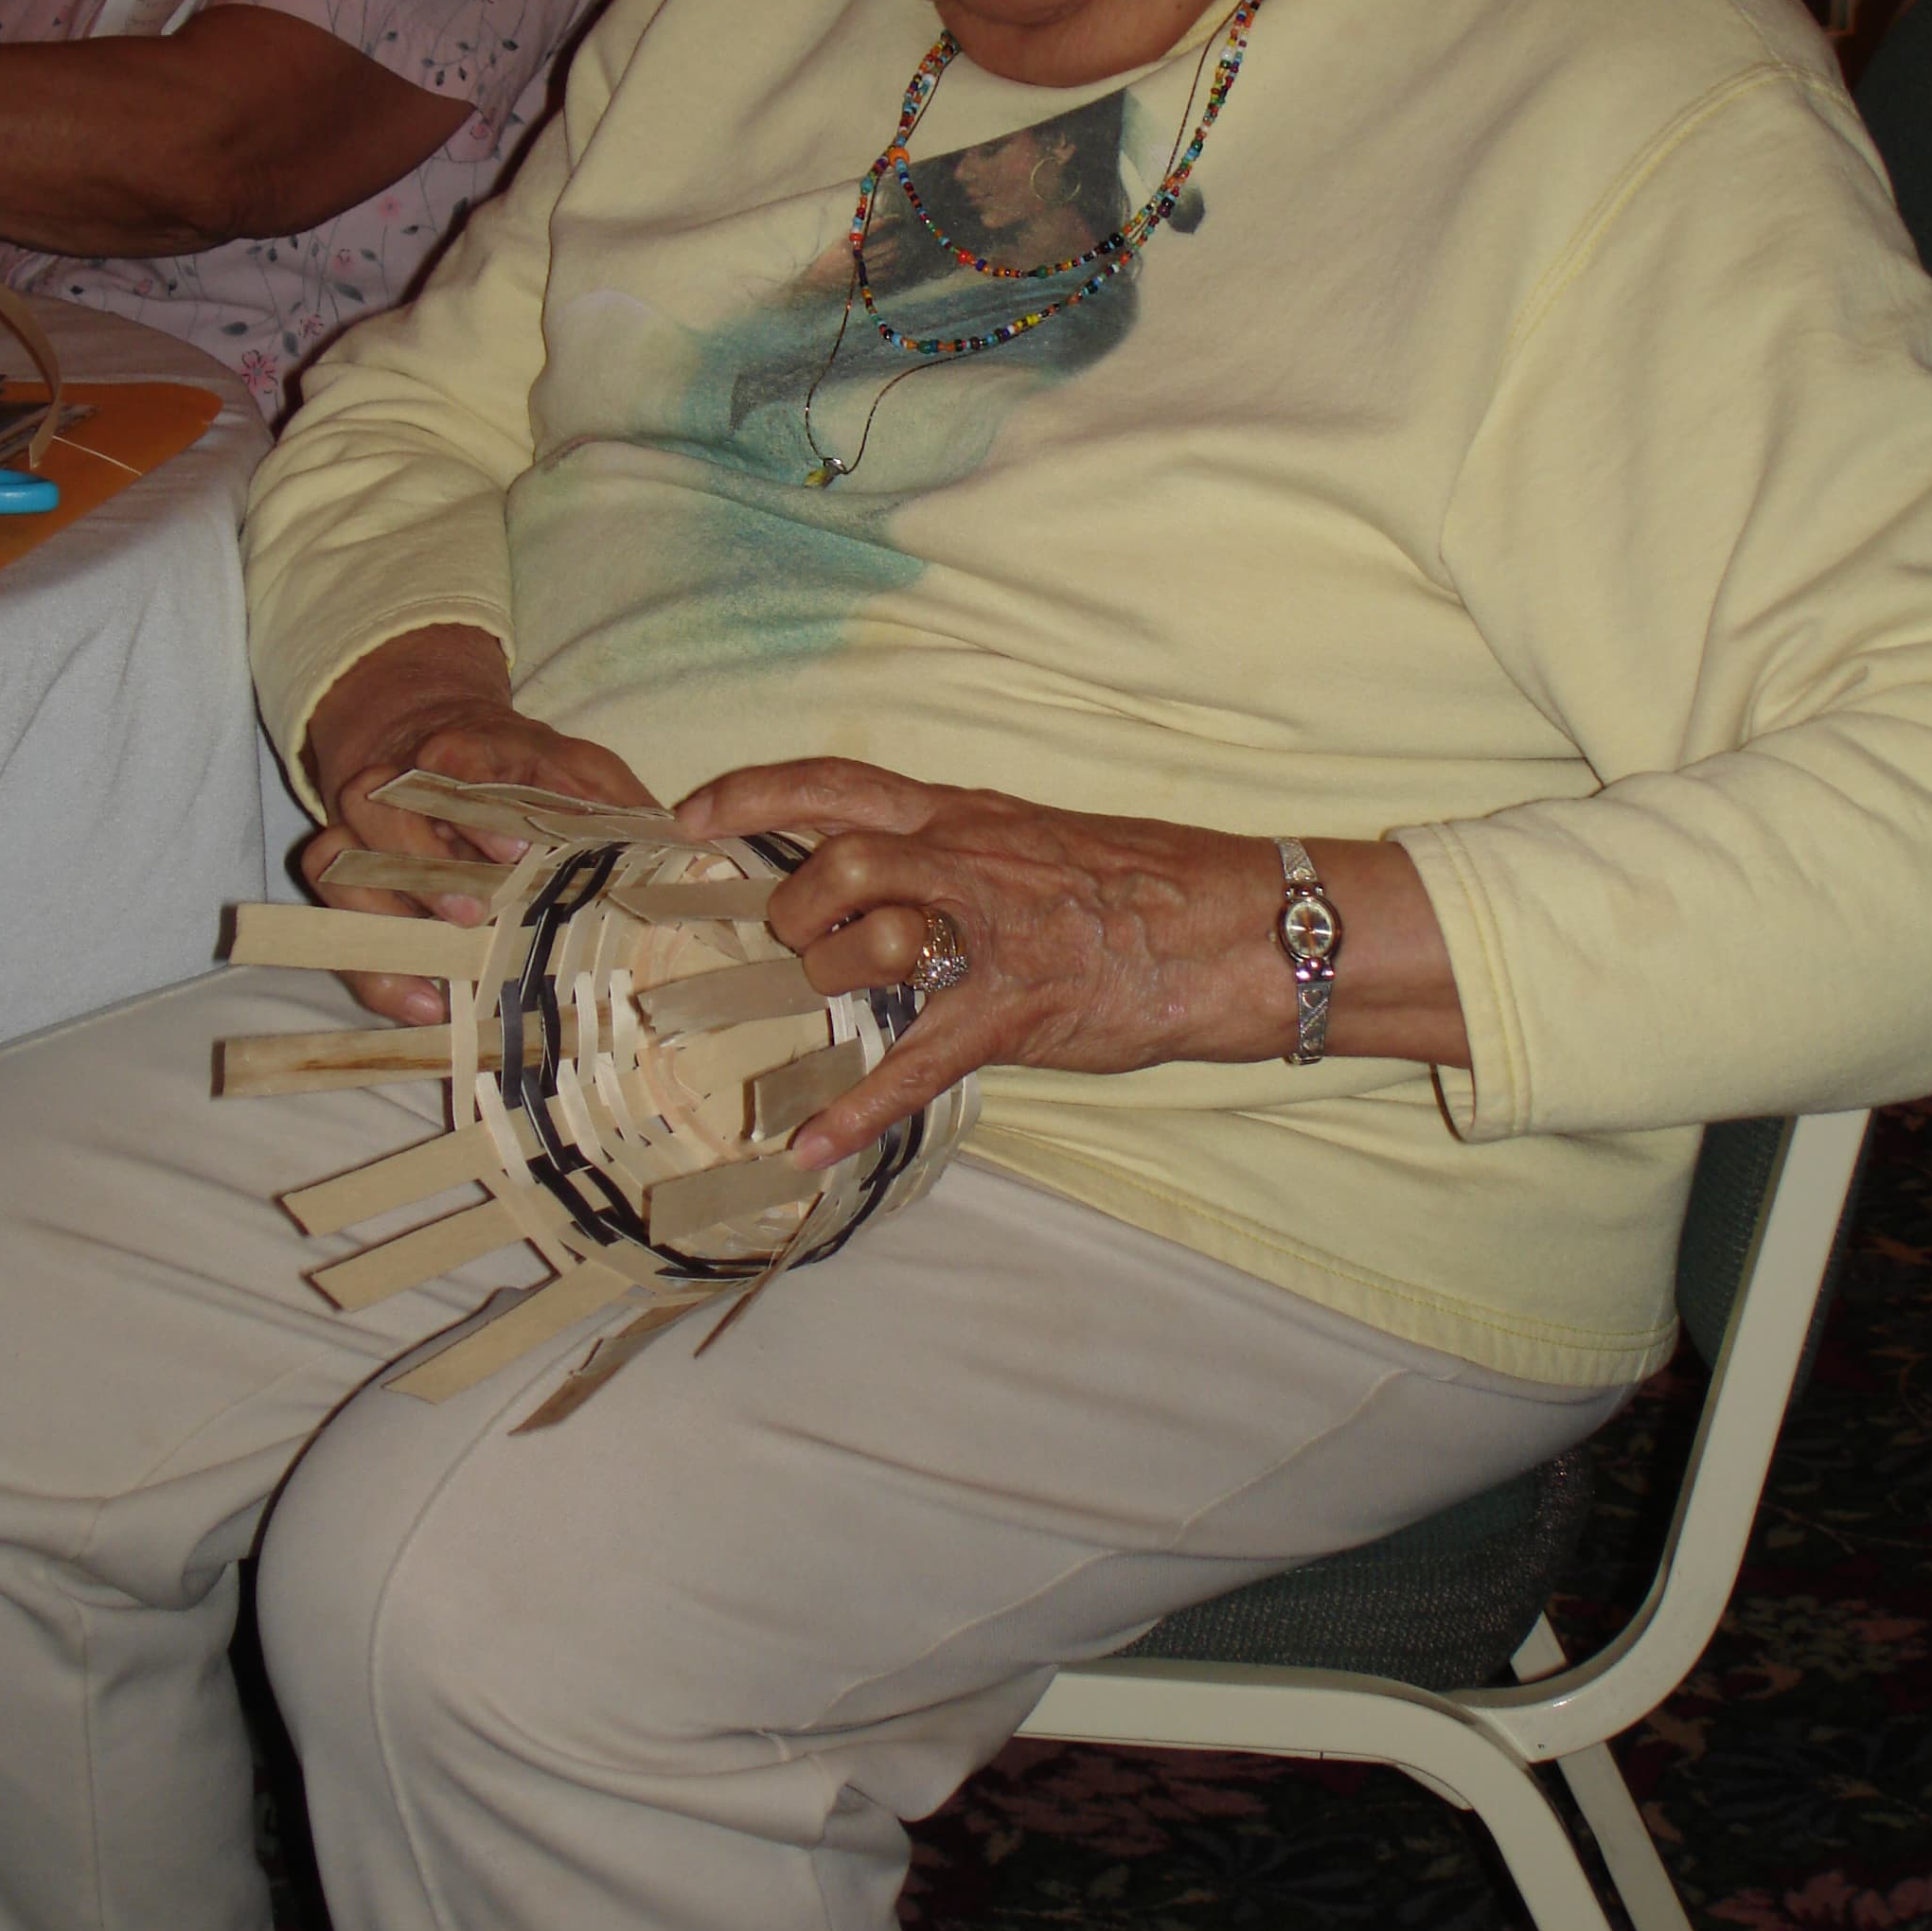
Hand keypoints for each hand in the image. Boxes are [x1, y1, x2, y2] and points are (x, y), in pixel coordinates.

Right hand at [302, 625, 658, 1025]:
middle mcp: (396, 782)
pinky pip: (336, 920)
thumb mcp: (578, 768)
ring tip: (444, 969)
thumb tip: (680, 844)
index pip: (455, 765)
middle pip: (380, 810)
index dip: (478, 808)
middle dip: (423, 863)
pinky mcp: (345, 879)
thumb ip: (617, 801)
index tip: (515, 851)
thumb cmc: (521, 766)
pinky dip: (373, 968)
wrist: (430, 738)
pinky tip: (427, 1003)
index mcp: (462, 751)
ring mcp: (361, 831)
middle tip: (475, 913)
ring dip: (388, 913)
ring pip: (338, 862)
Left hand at [675, 759, 1468, 1172]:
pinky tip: (807, 1147)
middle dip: (792, 907)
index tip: (691, 816)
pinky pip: (916, 1063)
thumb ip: (960, 854)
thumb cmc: (1148, 884)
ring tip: (826, 1015)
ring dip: (825, 984)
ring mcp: (992, 934)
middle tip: (793, 945)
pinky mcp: (1016, 1011)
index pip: (841, 783)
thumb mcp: (1037, 842)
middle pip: (836, 858)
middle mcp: (967, 859)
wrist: (1240, 926)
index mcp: (966, 817)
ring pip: (866, 941)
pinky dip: (853, 1109)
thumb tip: (888, 877)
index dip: (755, 793)